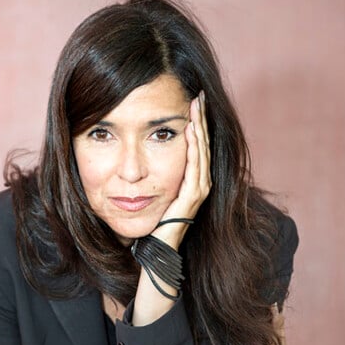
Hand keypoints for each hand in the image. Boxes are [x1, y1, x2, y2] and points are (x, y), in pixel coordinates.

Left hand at [152, 90, 211, 249]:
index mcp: (191, 180)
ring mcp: (198, 191)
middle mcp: (199, 184)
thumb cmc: (151, 223)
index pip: (197, 146)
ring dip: (200, 128)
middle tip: (198, 95)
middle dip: (201, 119)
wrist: (155, 249)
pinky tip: (192, 132)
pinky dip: (195, 148)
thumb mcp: (152, 191)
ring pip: (202, 153)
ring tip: (196, 107)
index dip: (196, 123)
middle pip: (203, 145)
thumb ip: (154, 174)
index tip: (191, 101)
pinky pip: (196, 168)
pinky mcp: (192, 199)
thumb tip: (141, 157)